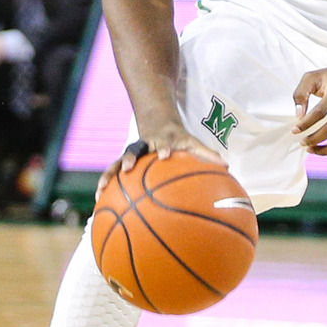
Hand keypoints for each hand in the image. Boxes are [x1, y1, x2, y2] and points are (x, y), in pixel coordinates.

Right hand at [99, 125, 225, 193]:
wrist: (158, 124)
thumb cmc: (179, 140)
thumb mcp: (192, 143)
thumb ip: (207, 154)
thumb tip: (227, 166)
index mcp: (163, 142)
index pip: (164, 143)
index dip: (165, 149)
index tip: (166, 155)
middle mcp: (145, 146)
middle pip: (135, 149)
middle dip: (131, 158)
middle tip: (128, 169)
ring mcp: (131, 154)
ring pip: (116, 162)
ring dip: (109, 175)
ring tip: (101, 190)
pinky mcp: (122, 162)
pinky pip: (112, 174)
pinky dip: (105, 186)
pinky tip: (98, 202)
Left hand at [293, 66, 326, 159]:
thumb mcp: (312, 77)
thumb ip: (300, 94)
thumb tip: (298, 116)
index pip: (320, 113)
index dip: (305, 124)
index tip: (294, 130)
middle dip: (313, 140)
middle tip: (302, 142)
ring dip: (325, 151)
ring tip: (311, 149)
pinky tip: (326, 152)